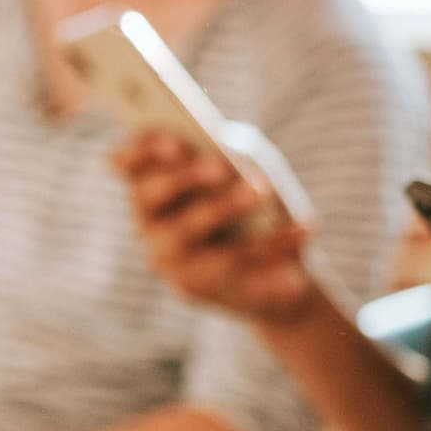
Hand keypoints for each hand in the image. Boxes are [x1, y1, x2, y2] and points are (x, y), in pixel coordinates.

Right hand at [113, 130, 324, 326]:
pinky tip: (305, 229)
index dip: (140, 150)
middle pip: (152, 195)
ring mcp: (172, 261)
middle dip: (184, 177)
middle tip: (219, 166)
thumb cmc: (254, 204)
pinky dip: (276, 244)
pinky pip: (240, 266)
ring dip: (226, 207)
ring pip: (190, 229)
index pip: (125, 163)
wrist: (278, 275)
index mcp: (151, 186)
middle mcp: (150, 224)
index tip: (170, 141)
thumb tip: (229, 149)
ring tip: (261, 190)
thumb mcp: (245, 169)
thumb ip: (232, 153)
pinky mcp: (201, 289)